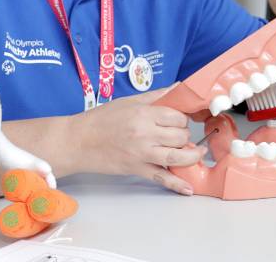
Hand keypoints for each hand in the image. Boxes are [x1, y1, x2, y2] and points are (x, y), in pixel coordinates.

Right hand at [71, 87, 205, 194]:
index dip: (182, 120)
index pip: (177, 117)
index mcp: (144, 114)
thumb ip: (157, 95)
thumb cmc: (100, 120)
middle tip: (179, 136)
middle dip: (185, 136)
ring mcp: (142, 154)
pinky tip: (188, 188)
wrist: (77, 141)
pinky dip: (177, 184)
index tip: (178, 122)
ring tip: (197, 154)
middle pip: (180, 136)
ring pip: (177, 156)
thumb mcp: (129, 101)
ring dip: (191, 156)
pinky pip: (161, 178)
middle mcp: (145, 134)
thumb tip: (179, 86)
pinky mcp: (136, 169)